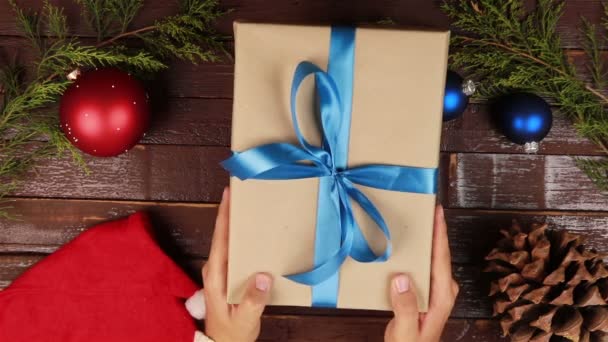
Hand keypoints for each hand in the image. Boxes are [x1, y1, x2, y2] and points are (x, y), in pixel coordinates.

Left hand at [202, 187, 272, 341]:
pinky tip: (252, 231)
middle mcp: (214, 269)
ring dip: (235, 223)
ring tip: (248, 205)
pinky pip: (233, 249)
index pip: (219, 240)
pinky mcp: (226, 274)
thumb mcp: (244, 320)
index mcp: (215, 276)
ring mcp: (219, 271)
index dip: (223, 216)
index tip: (228, 196)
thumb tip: (263, 277)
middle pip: (222, 234)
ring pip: (227, 240)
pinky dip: (240, 236)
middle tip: (242, 192)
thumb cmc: (232, 334)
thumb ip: (252, 300)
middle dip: (230, 212)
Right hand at [384, 205, 458, 341]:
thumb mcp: (405, 330)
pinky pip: (423, 265)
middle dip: (433, 230)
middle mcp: (443, 288)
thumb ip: (404, 307)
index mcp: (442, 296)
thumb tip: (402, 278)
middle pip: (439, 253)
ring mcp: (436, 289)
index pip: (442, 258)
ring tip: (414, 220)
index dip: (440, 233)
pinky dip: (417, 251)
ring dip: (425, 239)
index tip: (437, 212)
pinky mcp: (426, 290)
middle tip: (423, 208)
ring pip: (432, 258)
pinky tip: (405, 245)